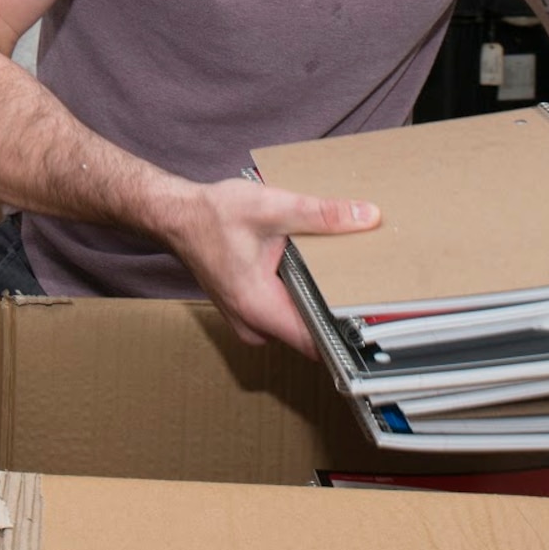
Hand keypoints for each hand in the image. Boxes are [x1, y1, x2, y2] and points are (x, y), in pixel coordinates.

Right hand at [158, 178, 380, 356]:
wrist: (177, 217)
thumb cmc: (211, 216)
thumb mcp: (272, 207)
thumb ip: (321, 214)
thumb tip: (364, 217)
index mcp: (258, 306)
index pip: (315, 342)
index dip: (346, 332)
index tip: (372, 318)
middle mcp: (252, 324)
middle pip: (311, 334)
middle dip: (336, 311)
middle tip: (363, 285)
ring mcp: (248, 322)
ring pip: (298, 325)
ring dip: (316, 303)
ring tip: (335, 272)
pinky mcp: (249, 312)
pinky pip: (284, 316)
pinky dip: (299, 297)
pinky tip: (306, 271)